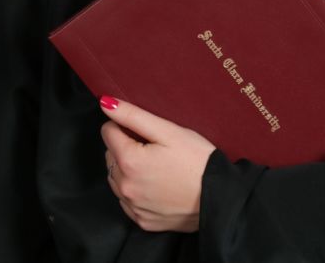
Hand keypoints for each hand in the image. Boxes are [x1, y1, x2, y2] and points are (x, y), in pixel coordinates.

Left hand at [100, 95, 216, 232]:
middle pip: (110, 155)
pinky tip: (155, 183)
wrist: (219, 197)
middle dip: (125, 146)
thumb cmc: (196, 159)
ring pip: (116, 178)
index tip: (144, 129)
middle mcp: (125, 186)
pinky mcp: (142, 220)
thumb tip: (106, 103)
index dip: (125, 124)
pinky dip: (135, 189)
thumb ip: (134, 116)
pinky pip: (127, 200)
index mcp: (129, 161)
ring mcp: (132, 206)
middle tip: (153, 145)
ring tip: (155, 164)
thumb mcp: (168, 130)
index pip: (108, 132)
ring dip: (127, 168)